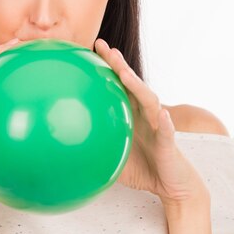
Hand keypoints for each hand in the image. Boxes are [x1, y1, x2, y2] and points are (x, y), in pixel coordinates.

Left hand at [94, 39, 209, 208]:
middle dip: (119, 64)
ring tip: (125, 73)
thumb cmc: (142, 168)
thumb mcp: (113, 157)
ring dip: (137, 86)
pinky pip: (167, 131)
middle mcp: (144, 113)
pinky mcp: (168, 142)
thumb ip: (94, 148)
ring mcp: (157, 125)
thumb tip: (62, 150)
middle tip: (104, 47)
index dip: (106, 66)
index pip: (117, 85)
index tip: (91, 48)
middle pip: (131, 84)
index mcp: (131, 113)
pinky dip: (165, 123)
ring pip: (148, 100)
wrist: (170, 185)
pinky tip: (163, 116)